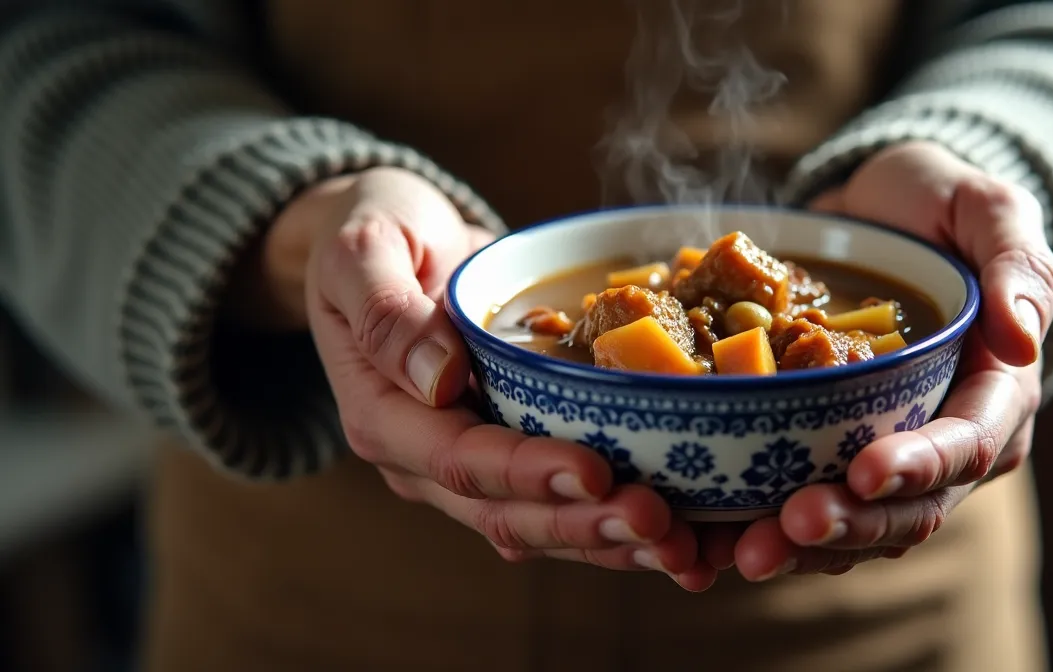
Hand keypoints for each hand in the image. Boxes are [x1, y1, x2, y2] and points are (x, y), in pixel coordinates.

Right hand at [240, 167, 716, 590]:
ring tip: (682, 548)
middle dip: (586, 522)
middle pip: (509, 513)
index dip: (529, 472)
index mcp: (384, 416)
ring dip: (613, 541)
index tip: (596, 471)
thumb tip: (437, 379)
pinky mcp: (517, 458)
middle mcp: (426, 462)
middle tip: (659, 520)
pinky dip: (620, 524)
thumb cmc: (374, 232)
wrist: (395, 240)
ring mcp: (474, 468)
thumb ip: (386, 312)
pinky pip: (567, 506)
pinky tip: (682, 535)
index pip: (460, 460)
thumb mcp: (362, 250)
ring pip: (544, 527)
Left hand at [701, 141, 1052, 579]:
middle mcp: (944, 443)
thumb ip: (1015, 265)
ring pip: (851, 524)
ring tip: (736, 553)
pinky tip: (704, 545)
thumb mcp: (987, 211)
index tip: (866, 472)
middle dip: (848, 524)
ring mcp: (882, 455)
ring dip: (796, 548)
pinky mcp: (826, 453)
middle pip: (906, 508)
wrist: (875, 214)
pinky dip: (753, 528)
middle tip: (785, 528)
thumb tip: (1021, 340)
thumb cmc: (940, 208)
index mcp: (995, 394)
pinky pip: (798, 505)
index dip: (920, 466)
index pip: (970, 444)